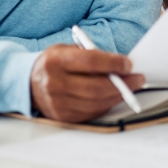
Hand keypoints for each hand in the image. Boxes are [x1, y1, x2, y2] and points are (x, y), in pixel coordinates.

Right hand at [30, 44, 144, 122]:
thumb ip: (91, 55)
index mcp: (56, 61)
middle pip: (95, 87)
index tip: (129, 64)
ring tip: (131, 87)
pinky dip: (107, 104)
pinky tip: (115, 96)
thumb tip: (121, 64)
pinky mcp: (62, 117)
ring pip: (96, 102)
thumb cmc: (56, 63)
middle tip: (138, 78)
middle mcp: (54, 83)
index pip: (90, 62)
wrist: (29, 82)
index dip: (112, 63)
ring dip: (118, 95)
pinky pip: (91, 112)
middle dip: (122, 83)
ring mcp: (57, 103)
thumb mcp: (68, 50)